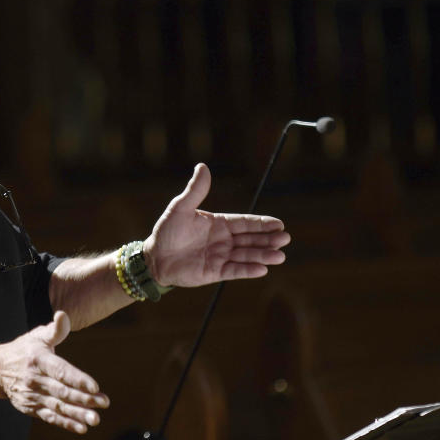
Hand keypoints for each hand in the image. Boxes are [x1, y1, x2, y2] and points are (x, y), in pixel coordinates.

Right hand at [0, 311, 109, 433]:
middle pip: (62, 391)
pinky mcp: (31, 408)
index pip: (60, 371)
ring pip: (58, 407)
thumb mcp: (37, 336)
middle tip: (104, 403)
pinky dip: (65, 423)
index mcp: (38, 359)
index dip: (78, 379)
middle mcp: (35, 379)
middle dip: (83, 399)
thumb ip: (55, 329)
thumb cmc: (24, 349)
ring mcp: (32, 395)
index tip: (95, 387)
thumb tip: (63, 315)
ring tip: (95, 419)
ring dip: (78, 414)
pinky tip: (81, 428)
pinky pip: (50, 417)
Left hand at [144, 163, 289, 286]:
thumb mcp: (180, 208)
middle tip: (285, 238)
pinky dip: (248, 270)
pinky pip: (234, 271)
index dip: (262, 223)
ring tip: (280, 256)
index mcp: (219, 224)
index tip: (279, 223)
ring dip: (263, 255)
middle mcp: (223, 240)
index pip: (245, 223)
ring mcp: (221, 256)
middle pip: (251, 239)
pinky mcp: (215, 272)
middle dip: (268, 239)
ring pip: (246, 255)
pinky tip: (262, 269)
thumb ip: (195, 191)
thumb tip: (203, 166)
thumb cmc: (167, 231)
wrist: (154, 257)